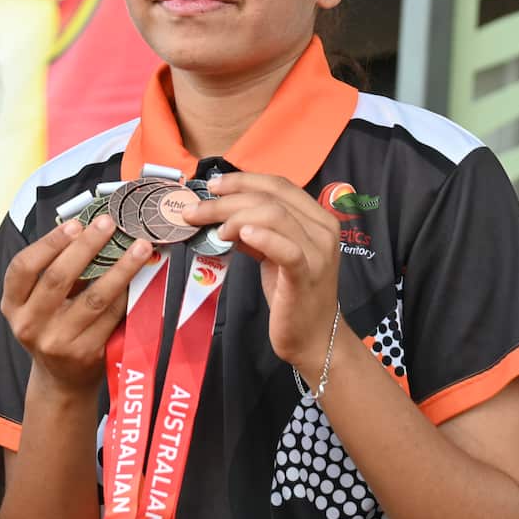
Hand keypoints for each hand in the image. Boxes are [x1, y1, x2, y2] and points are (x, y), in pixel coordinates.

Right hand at [1, 216, 152, 394]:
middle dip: (86, 246)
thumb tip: (90, 228)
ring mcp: (58, 342)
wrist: (60, 380)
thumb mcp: (37, 303)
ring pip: (94, 297)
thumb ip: (54, 271)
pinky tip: (141, 275)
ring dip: (121, 268)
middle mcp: (30, 324)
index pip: (23, 267)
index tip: (75, 224)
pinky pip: (112, 316)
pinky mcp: (87, 354)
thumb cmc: (51, 327)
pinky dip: (128, 293)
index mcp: (13, 305)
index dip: (49, 243)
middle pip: (58, 278)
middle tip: (109, 223)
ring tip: (140, 246)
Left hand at [180, 173, 340, 375]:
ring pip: (274, 216)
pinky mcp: (307, 275)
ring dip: (235, 217)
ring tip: (214, 230)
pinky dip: (262, 237)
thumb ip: (253, 230)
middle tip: (195, 210)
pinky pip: (286, 249)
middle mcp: (322, 229)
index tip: (212, 185)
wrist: (312, 337)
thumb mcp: (272, 254)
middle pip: (271, 198)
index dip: (243, 180)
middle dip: (227, 199)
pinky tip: (240, 235)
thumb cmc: (291, 293)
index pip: (278, 185)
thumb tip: (218, 214)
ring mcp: (318, 252)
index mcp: (317, 218)